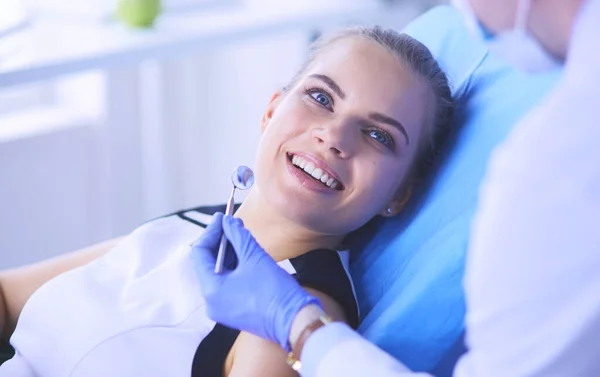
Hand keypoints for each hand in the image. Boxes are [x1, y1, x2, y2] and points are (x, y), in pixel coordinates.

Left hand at [191, 213, 321, 350]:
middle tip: (232, 222)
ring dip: (229, 254)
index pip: (200, 253)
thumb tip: (227, 221)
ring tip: (241, 235)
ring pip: (219, 274)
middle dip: (220, 241)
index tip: (222, 217)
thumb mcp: (254, 257)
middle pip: (208, 264)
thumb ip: (238, 236)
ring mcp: (222, 309)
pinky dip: (234, 268)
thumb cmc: (274, 291)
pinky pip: (227, 285)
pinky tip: (245, 254)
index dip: (211, 232)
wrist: (294, 321)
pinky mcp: (234, 312)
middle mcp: (211, 302)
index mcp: (211, 290)